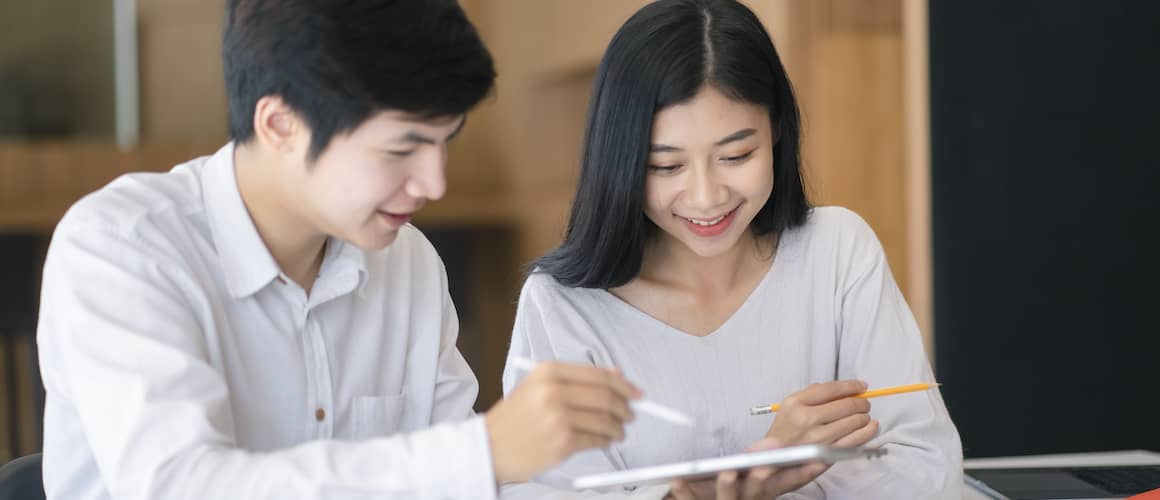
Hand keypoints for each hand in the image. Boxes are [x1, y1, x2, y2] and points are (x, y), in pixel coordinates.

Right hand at [485, 362, 641, 481]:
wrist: (488, 447)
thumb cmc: (514, 419)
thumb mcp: (537, 387)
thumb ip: (575, 380)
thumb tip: (617, 378)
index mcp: (548, 372)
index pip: (599, 375)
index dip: (624, 385)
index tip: (636, 393)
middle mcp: (554, 391)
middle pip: (606, 396)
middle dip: (625, 407)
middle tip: (630, 415)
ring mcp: (558, 417)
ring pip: (605, 419)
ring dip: (618, 427)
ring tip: (618, 431)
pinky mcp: (562, 442)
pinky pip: (596, 440)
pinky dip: (606, 441)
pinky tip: (605, 441)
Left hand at [666, 438, 826, 499]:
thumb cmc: (740, 492)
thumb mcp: (761, 481)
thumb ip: (772, 462)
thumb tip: (785, 440)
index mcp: (766, 492)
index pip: (789, 482)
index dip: (804, 472)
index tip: (818, 460)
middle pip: (760, 491)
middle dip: (764, 478)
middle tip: (765, 466)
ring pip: (730, 499)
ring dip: (730, 486)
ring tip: (728, 472)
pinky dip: (685, 492)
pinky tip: (679, 479)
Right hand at [765, 380, 878, 447]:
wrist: (775, 459)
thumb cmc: (784, 432)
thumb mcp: (789, 406)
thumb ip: (813, 395)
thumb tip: (844, 389)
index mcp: (795, 404)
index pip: (830, 389)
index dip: (850, 386)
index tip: (861, 386)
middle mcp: (806, 419)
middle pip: (845, 405)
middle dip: (860, 402)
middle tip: (864, 403)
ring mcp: (818, 438)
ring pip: (853, 421)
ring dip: (864, 416)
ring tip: (864, 415)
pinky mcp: (828, 453)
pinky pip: (855, 440)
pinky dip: (867, 431)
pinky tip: (871, 426)